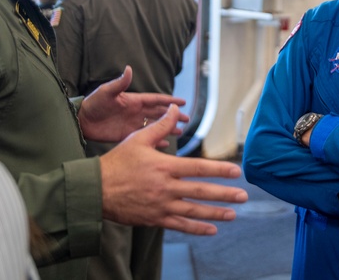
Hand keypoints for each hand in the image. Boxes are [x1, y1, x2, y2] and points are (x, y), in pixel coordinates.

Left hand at [79, 66, 187, 142]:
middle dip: (173, 115)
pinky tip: (164, 145)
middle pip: (159, 113)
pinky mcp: (127, 135)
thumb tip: (129, 69)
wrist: (81, 120)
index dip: (170, 101)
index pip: (156, 100)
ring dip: (167, 128)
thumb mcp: (106, 92)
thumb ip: (120, 83)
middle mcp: (136, 112)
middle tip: (187, 119)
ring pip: (155, 126)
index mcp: (134, 100)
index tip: (183, 102)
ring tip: (180, 132)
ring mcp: (132, 124)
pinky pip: (145, 137)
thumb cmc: (93, 103)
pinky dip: (155, 141)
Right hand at [101, 105, 247, 233]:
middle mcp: (166, 187)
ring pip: (193, 211)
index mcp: (165, 166)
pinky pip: (179, 225)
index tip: (237, 171)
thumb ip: (161, 126)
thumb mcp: (138, 139)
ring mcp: (161, 205)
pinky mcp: (154, 219)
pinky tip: (212, 229)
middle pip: (201, 192)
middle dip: (225, 194)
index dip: (219, 169)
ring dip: (216, 213)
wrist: (95, 190)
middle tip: (243, 196)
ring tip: (234, 214)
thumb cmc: (117, 162)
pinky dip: (197, 228)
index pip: (198, 168)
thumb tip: (175, 108)